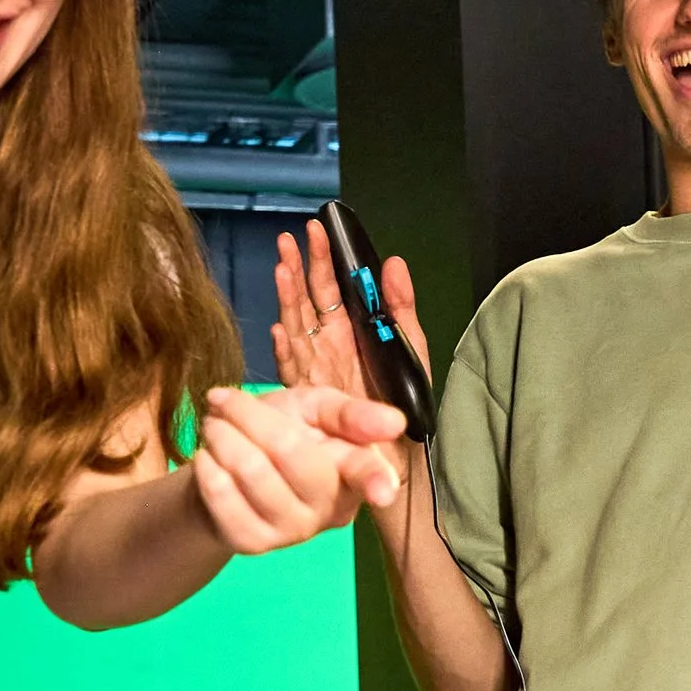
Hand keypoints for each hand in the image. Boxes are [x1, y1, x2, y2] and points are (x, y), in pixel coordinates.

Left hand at [193, 381, 404, 556]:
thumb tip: (395, 422)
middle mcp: (331, 508)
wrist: (226, 472)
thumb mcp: (314, 409)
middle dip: (249, 416)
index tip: (385, 490)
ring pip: (251, 470)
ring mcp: (293, 531)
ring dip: (222, 435)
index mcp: (352, 471)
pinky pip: (222, 495)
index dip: (376, 480)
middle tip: (225, 401)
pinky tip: (208, 458)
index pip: (366, 472)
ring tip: (213, 425)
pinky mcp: (254, 543)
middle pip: (290, 453)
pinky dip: (207, 465)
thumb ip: (348, 412)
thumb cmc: (280, 434)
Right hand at [272, 223, 427, 498]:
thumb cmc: (402, 408)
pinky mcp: (307, 397)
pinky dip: (285, 350)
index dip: (324, 259)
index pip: (333, 288)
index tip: (318, 229)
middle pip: (308, 300)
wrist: (393, 460)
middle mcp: (327, 346)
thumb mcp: (411, 351)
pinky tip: (280, 331)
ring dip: (287, 296)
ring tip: (281, 266)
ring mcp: (314, 370)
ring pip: (294, 325)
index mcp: (351, 332)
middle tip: (290, 238)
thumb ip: (401, 309)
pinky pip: (292, 370)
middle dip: (298, 268)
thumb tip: (392, 261)